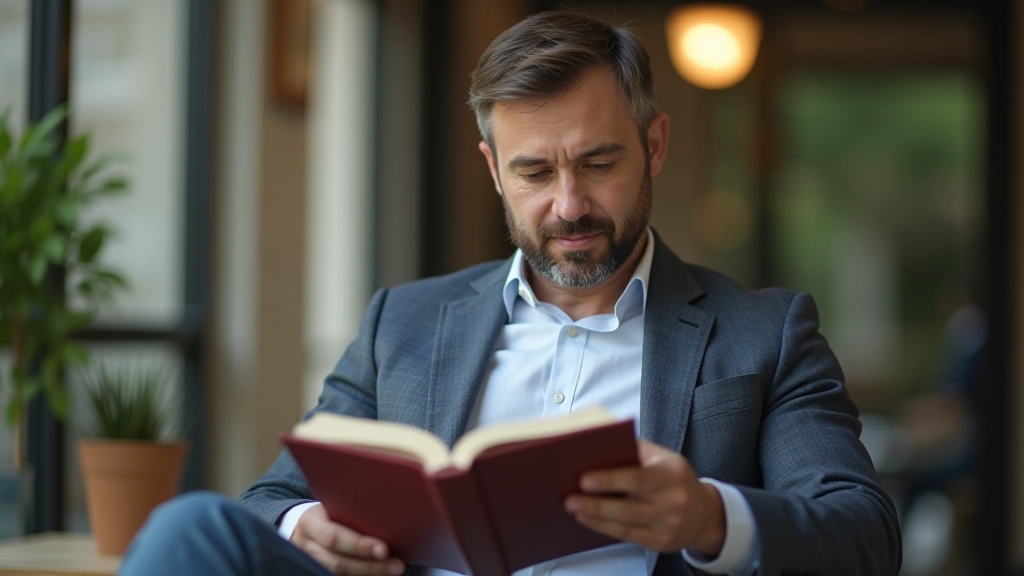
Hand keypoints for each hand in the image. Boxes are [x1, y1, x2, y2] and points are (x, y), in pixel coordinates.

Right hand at [291, 504, 404, 574]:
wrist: (307, 525)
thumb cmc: (329, 512)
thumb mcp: (333, 505)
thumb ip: (351, 510)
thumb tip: (390, 516)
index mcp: (310, 523)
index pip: (333, 537)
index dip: (359, 546)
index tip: (384, 549)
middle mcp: (305, 545)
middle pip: (337, 562)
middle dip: (369, 566)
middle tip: (397, 565)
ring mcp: (309, 562)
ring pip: (338, 574)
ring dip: (369, 573)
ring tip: (393, 569)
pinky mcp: (316, 571)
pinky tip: (379, 574)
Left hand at [564, 439, 725, 555]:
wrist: (703, 512)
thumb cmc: (673, 477)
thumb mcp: (663, 457)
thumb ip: (635, 450)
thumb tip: (598, 445)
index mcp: (672, 473)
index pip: (638, 478)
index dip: (610, 480)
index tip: (584, 479)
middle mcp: (674, 501)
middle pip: (629, 506)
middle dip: (596, 503)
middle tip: (570, 498)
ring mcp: (669, 525)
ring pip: (626, 523)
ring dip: (596, 516)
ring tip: (574, 508)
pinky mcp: (662, 542)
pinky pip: (628, 536)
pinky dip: (605, 528)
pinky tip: (588, 520)